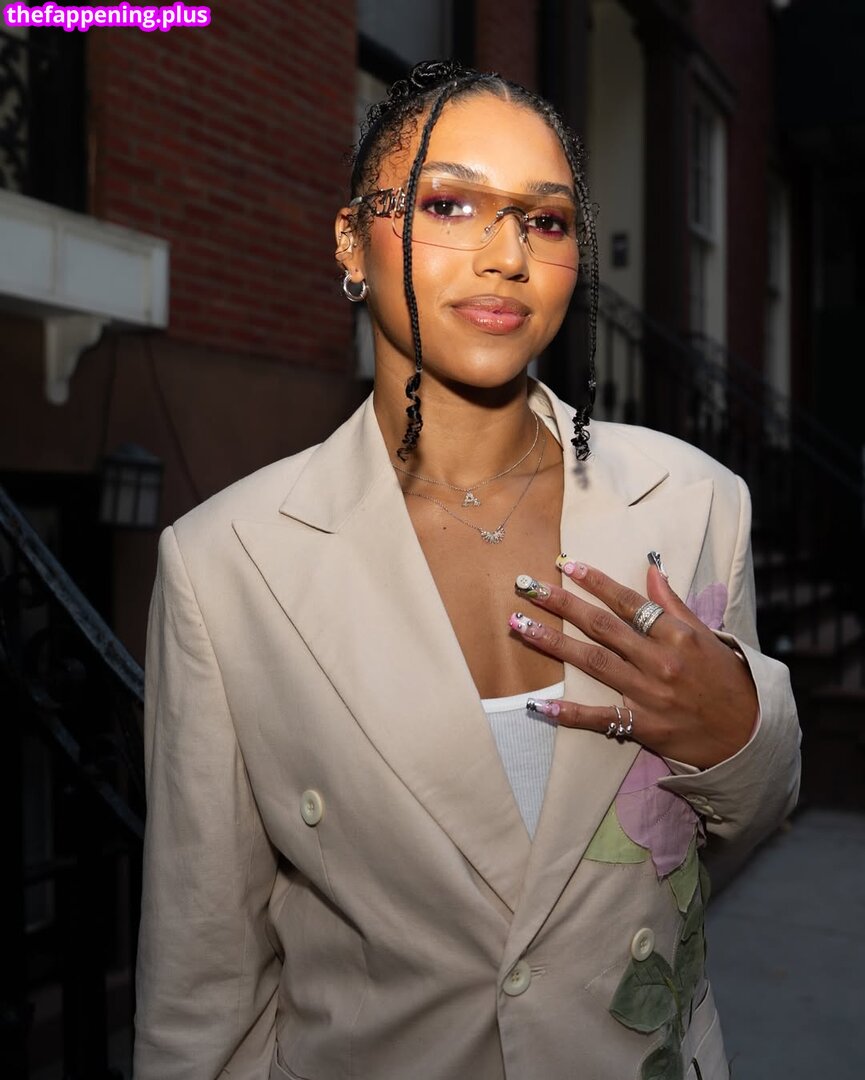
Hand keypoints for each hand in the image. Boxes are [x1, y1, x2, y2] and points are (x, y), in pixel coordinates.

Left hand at [509, 559, 758, 768]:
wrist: (750, 735)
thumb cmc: (727, 680)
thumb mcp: (708, 635)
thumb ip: (674, 604)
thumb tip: (651, 568)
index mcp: (678, 635)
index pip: (627, 602)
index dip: (594, 582)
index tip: (566, 564)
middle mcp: (660, 660)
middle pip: (601, 627)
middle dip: (560, 604)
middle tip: (526, 587)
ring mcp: (650, 694)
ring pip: (593, 663)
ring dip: (552, 643)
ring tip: (520, 625)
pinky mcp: (645, 726)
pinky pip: (601, 719)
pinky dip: (569, 712)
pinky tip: (538, 703)